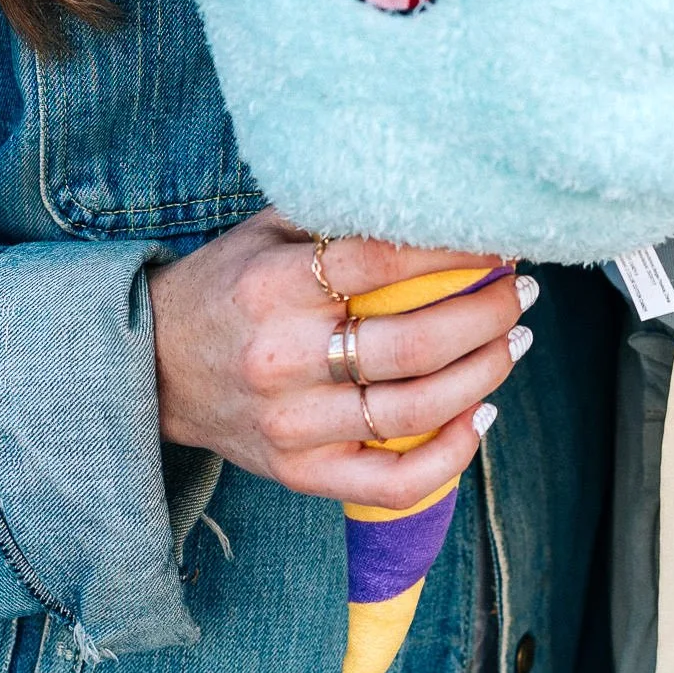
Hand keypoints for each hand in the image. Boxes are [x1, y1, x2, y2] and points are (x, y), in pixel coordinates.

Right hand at [146, 211, 533, 513]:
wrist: (153, 368)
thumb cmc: (227, 286)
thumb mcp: (265, 230)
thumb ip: (335, 212)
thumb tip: (430, 191)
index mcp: (273, 286)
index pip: (383, 262)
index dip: (453, 248)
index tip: (496, 236)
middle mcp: (282, 358)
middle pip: (413, 343)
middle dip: (486, 313)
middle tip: (521, 289)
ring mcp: (292, 424)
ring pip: (413, 410)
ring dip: (484, 372)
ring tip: (516, 339)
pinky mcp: (300, 472)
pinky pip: (392, 481)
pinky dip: (450, 454)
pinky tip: (481, 415)